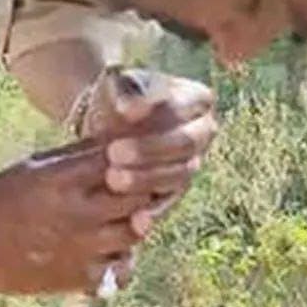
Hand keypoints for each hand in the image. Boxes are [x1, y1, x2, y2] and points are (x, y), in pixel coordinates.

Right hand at [0, 145, 153, 293]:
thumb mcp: (34, 167)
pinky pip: (118, 271)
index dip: (136, 162)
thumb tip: (114, 143)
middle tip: (134, 194)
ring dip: (132, 227)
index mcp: (64, 178)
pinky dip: (117, 262)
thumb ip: (75, 157)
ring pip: (134, 234)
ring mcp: (79, 247)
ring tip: (117, 223)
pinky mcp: (74, 277)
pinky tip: (102, 253)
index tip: (134, 164)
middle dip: (141, 193)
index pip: (125, 162)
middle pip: (137, 198)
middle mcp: (77, 212)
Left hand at [91, 71, 217, 236]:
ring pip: (178, 176)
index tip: (125, 115)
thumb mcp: (119, 85)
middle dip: (150, 150)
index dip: (158, 111)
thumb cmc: (115, 97)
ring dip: (147, 180)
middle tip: (114, 154)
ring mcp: (191, 164)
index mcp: (198, 99)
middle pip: (184, 144)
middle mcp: (203, 133)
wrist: (103, 123)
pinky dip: (154, 213)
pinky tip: (138, 221)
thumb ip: (128, 92)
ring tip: (113, 180)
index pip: (185, 106)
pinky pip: (169, 203)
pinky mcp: (175, 191)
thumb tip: (132, 110)